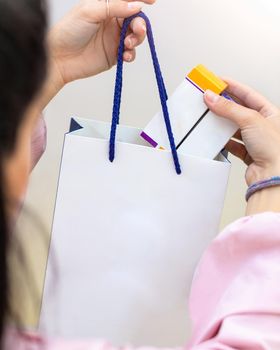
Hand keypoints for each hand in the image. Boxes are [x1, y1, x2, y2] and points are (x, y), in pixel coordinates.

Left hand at [48, 0, 154, 86]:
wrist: (60, 57)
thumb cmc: (69, 31)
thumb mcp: (90, 11)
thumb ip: (114, 7)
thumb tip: (136, 5)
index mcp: (106, 6)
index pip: (127, 0)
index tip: (152, 1)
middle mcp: (112, 21)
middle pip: (136, 19)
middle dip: (140, 24)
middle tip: (137, 30)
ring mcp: (114, 38)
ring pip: (136, 36)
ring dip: (137, 39)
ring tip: (128, 44)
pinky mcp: (115, 55)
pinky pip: (130, 53)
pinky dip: (132, 54)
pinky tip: (125, 55)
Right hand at [204, 80, 279, 213]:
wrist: (273, 176)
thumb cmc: (275, 149)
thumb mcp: (251, 120)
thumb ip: (229, 108)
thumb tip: (212, 97)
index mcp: (271, 113)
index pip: (248, 94)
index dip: (233, 86)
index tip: (217, 82)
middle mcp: (263, 126)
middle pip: (239, 110)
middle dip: (224, 105)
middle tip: (208, 99)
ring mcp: (255, 140)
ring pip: (234, 128)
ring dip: (221, 123)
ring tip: (208, 117)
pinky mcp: (248, 153)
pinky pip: (232, 144)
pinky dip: (222, 141)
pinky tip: (215, 138)